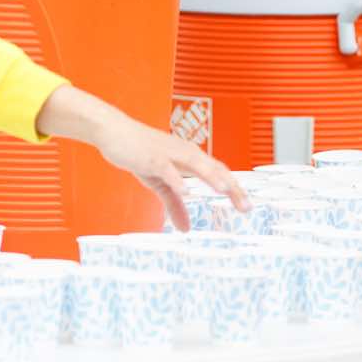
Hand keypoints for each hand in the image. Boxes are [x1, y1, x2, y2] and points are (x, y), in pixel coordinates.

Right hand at [37, 87, 247, 230]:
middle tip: (246, 207)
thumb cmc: (140, 154)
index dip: (235, 189)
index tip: (247, 207)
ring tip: (226, 191)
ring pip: (196, 164)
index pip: (219, 173)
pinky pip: (167, 169)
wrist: (115, 133)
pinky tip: (187, 193)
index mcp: (190, 158)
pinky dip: (178, 181)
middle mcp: (185, 153)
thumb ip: (174, 205)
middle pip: (215, 169)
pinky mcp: (152, 157)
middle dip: (232, 188)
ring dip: (212, 177)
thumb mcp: (160, 184)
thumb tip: (186, 229)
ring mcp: (169, 154)